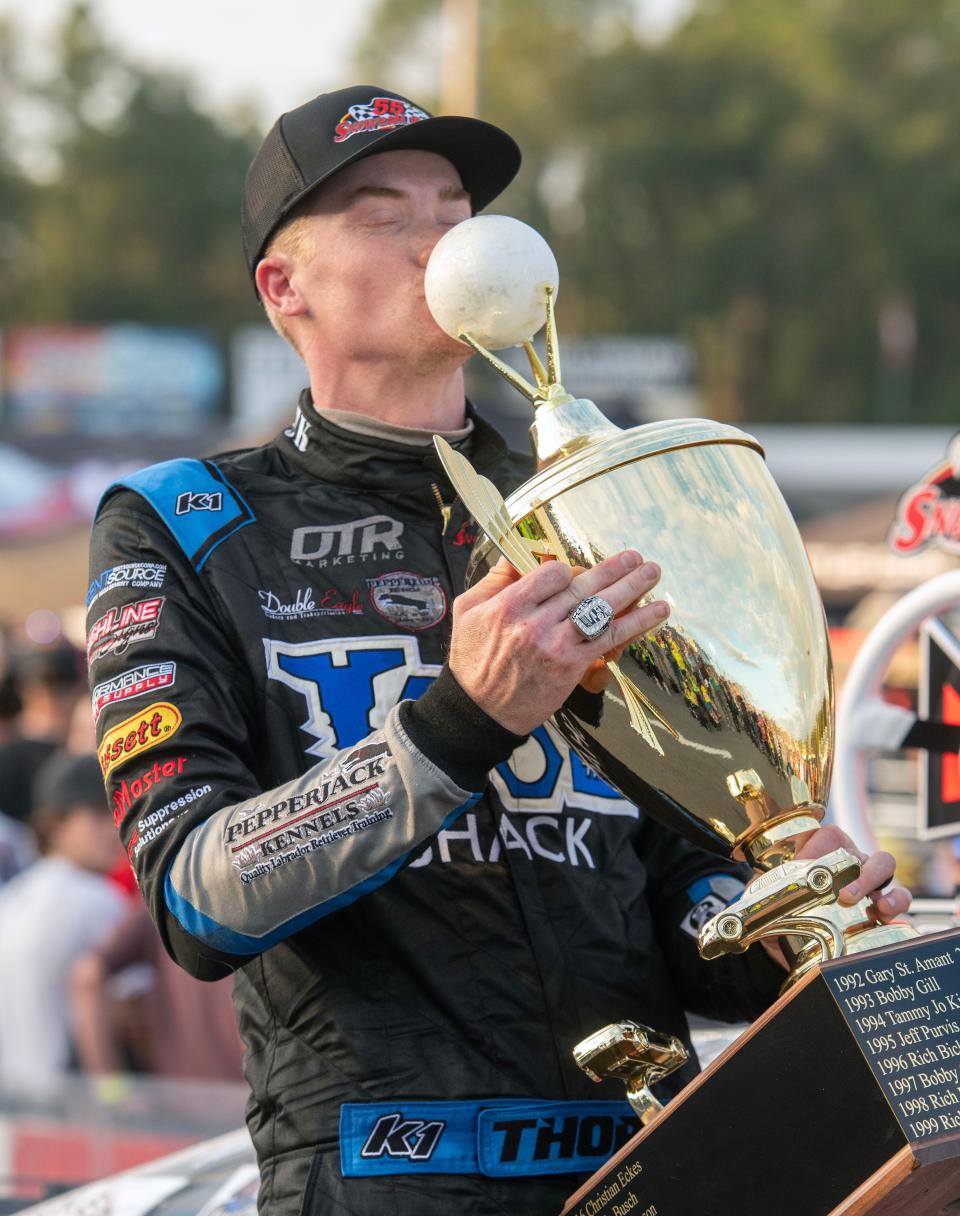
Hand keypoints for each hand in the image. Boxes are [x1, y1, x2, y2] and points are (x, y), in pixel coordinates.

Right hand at [448, 550, 668, 734]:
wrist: (479, 711)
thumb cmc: (472, 660)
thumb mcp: (468, 611)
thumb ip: (495, 580)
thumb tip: (517, 554)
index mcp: (509, 606)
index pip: (551, 573)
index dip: (567, 569)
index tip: (572, 573)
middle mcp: (535, 623)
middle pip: (582, 587)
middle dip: (613, 569)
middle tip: (635, 556)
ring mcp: (557, 646)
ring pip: (601, 610)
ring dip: (632, 589)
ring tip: (653, 572)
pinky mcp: (572, 666)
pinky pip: (610, 639)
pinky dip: (637, 624)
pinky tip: (658, 612)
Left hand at [759, 823, 911, 968]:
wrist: (792, 939)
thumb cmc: (783, 906)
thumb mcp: (769, 896)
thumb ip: (762, 890)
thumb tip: (750, 894)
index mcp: (819, 850)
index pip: (826, 835)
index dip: (820, 848)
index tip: (806, 869)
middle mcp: (846, 859)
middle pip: (857, 848)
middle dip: (855, 869)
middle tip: (844, 895)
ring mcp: (867, 878)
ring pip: (884, 863)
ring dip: (877, 882)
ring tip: (872, 905)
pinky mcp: (883, 902)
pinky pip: (899, 894)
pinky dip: (896, 901)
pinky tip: (884, 915)